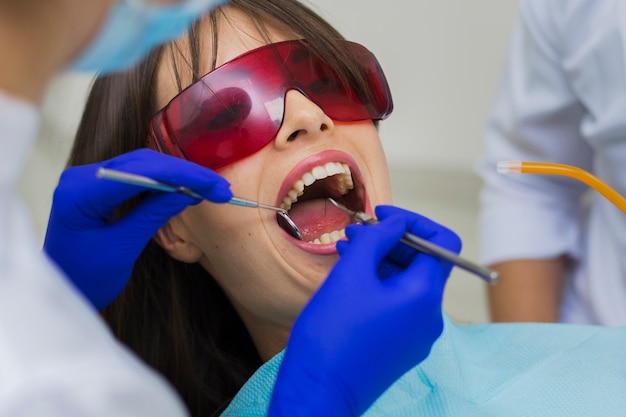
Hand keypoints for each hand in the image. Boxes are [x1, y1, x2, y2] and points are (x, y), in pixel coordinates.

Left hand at [43, 149, 231, 310]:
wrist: (62, 290)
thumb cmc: (84, 279)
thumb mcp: (123, 249)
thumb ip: (153, 215)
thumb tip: (190, 192)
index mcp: (80, 194)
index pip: (140, 172)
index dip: (183, 176)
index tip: (215, 187)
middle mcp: (82, 178)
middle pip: (144, 162)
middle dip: (185, 173)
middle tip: (220, 189)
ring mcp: (90, 179)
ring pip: (143, 165)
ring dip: (178, 175)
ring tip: (210, 189)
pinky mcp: (100, 186)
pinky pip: (137, 175)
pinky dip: (164, 181)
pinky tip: (186, 189)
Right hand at [269, 205, 461, 416]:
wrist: (317, 392)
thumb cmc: (332, 335)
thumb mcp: (352, 273)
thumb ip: (378, 239)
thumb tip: (395, 224)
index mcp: (424, 296)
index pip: (441, 242)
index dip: (413, 222)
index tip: (382, 217)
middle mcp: (429, 317)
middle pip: (423, 262)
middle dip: (391, 241)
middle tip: (355, 234)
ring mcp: (416, 335)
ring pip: (406, 283)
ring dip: (381, 262)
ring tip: (346, 252)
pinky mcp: (401, 346)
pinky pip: (397, 305)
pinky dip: (378, 285)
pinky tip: (350, 278)